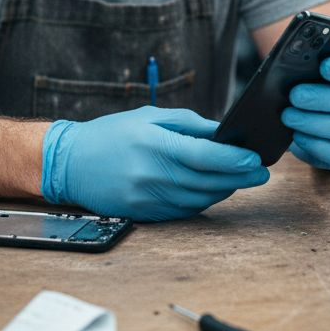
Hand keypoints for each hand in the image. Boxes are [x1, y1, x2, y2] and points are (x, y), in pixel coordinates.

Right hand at [40, 106, 268, 221]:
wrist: (70, 162)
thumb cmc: (112, 133)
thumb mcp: (150, 117)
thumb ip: (189, 125)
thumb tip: (224, 134)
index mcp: (155, 145)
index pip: (206, 157)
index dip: (236, 161)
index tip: (256, 159)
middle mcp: (152, 175)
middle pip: (208, 182)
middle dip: (239, 178)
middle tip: (259, 173)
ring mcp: (147, 198)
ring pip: (199, 200)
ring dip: (223, 191)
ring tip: (239, 180)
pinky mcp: (143, 214)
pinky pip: (183, 211)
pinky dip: (202, 201)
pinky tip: (212, 190)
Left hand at [282, 55, 329, 169]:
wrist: (324, 114)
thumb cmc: (313, 86)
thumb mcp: (313, 71)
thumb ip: (308, 64)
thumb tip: (289, 63)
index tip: (323, 65)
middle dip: (320, 98)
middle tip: (294, 95)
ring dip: (314, 123)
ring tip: (288, 116)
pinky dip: (317, 146)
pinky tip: (297, 136)